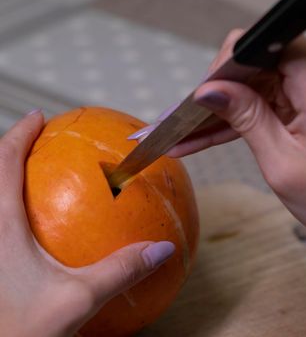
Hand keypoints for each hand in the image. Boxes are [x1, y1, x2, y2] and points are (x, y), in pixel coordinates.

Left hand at [0, 111, 174, 335]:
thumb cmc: (17, 330)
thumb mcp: (77, 299)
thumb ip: (122, 270)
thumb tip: (162, 248)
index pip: (3, 164)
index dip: (18, 135)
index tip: (37, 116)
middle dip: (7, 151)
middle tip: (32, 140)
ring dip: (5, 180)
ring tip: (30, 174)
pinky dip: (11, 213)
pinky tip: (34, 232)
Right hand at [132, 30, 305, 251]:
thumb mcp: (283, 164)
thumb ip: (246, 118)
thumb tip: (208, 90)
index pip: (262, 45)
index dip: (226, 66)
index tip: (200, 98)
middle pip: (256, 63)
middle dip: (218, 92)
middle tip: (182, 124)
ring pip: (257, 83)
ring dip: (224, 109)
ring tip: (183, 136)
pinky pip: (269, 100)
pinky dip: (243, 118)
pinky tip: (205, 138)